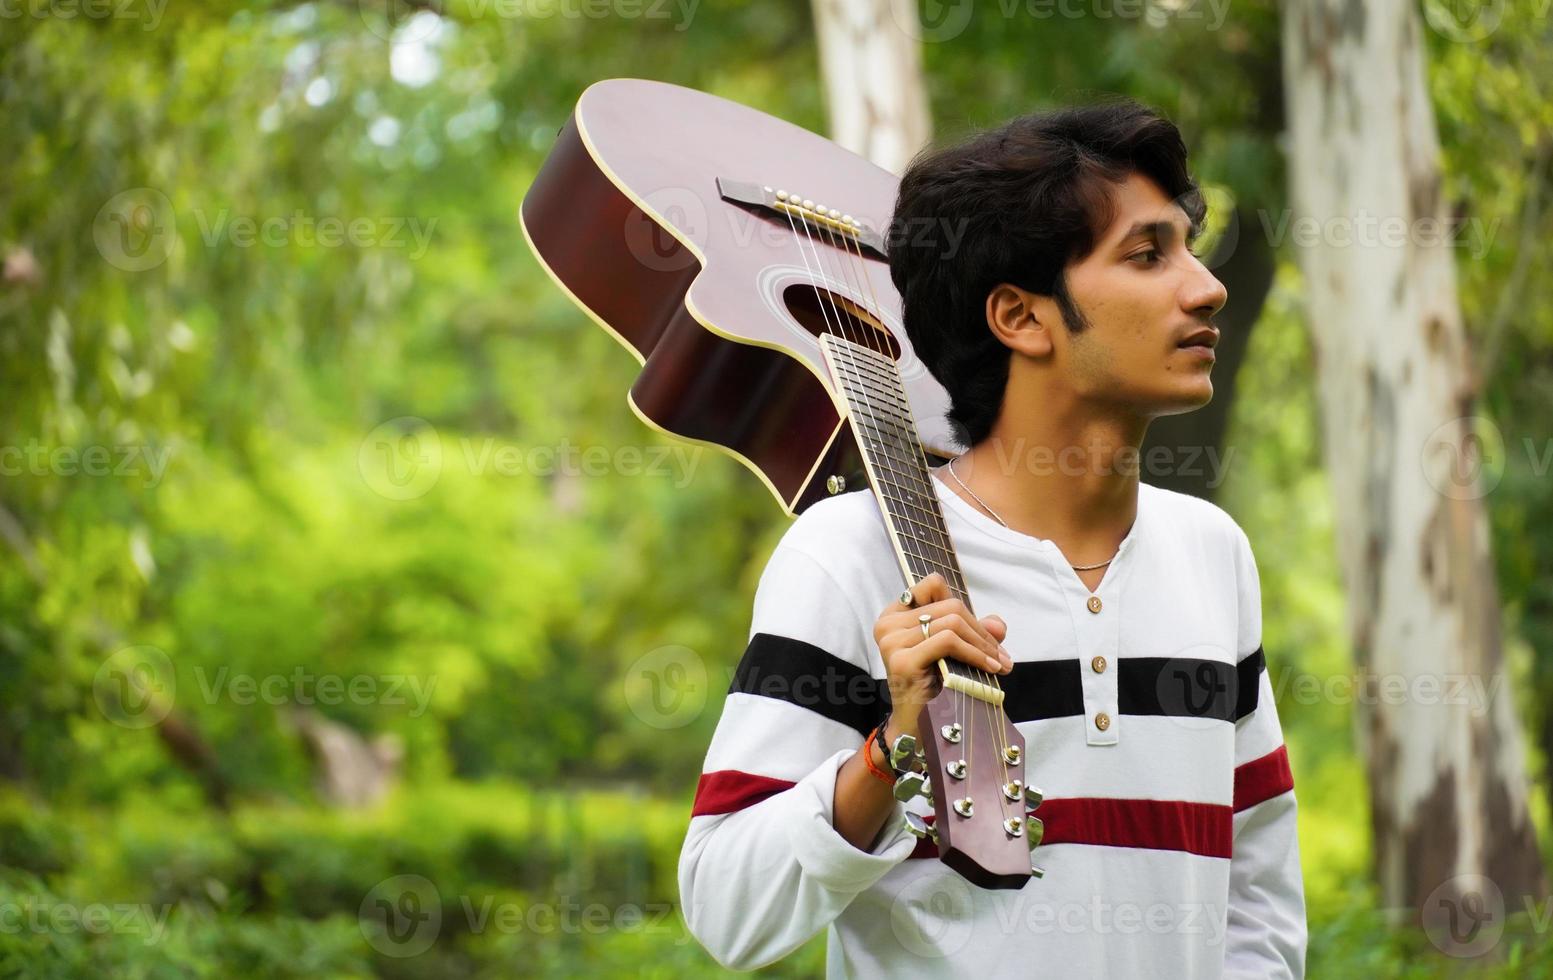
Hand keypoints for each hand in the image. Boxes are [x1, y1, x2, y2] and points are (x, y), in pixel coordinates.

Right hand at [873, 572, 1009, 738]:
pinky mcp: (903, 660)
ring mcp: (892, 642)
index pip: (932, 585)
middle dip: (981, 631)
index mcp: (894, 615)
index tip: (980, 632)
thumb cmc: (934, 688)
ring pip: (952, 623)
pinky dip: (975, 653)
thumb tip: (998, 623)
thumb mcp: (955, 652)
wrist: (917, 728)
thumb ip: (975, 632)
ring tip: (998, 664)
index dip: (961, 605)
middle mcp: (887, 624)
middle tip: (1001, 656)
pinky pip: (948, 642)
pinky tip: (988, 669)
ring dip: (983, 645)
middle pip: (949, 606)